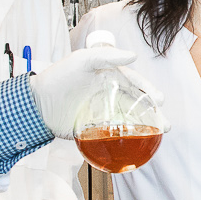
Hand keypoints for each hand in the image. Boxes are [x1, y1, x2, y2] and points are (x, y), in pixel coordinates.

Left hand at [30, 31, 162, 138]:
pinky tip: (137, 143)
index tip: (159, 99)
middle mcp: (109, 93)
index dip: (148, 90)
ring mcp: (103, 111)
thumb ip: (106, 56)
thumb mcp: (81, 60)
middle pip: (137, 103)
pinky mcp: (95, 128)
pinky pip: (116, 132)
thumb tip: (133, 56)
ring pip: (130, 119)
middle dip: (154, 113)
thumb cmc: (57, 77)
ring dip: (146, 126)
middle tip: (164, 123)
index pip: (135, 83)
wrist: (36, 105)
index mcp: (109, 76)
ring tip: (158, 133)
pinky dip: (128, 137)